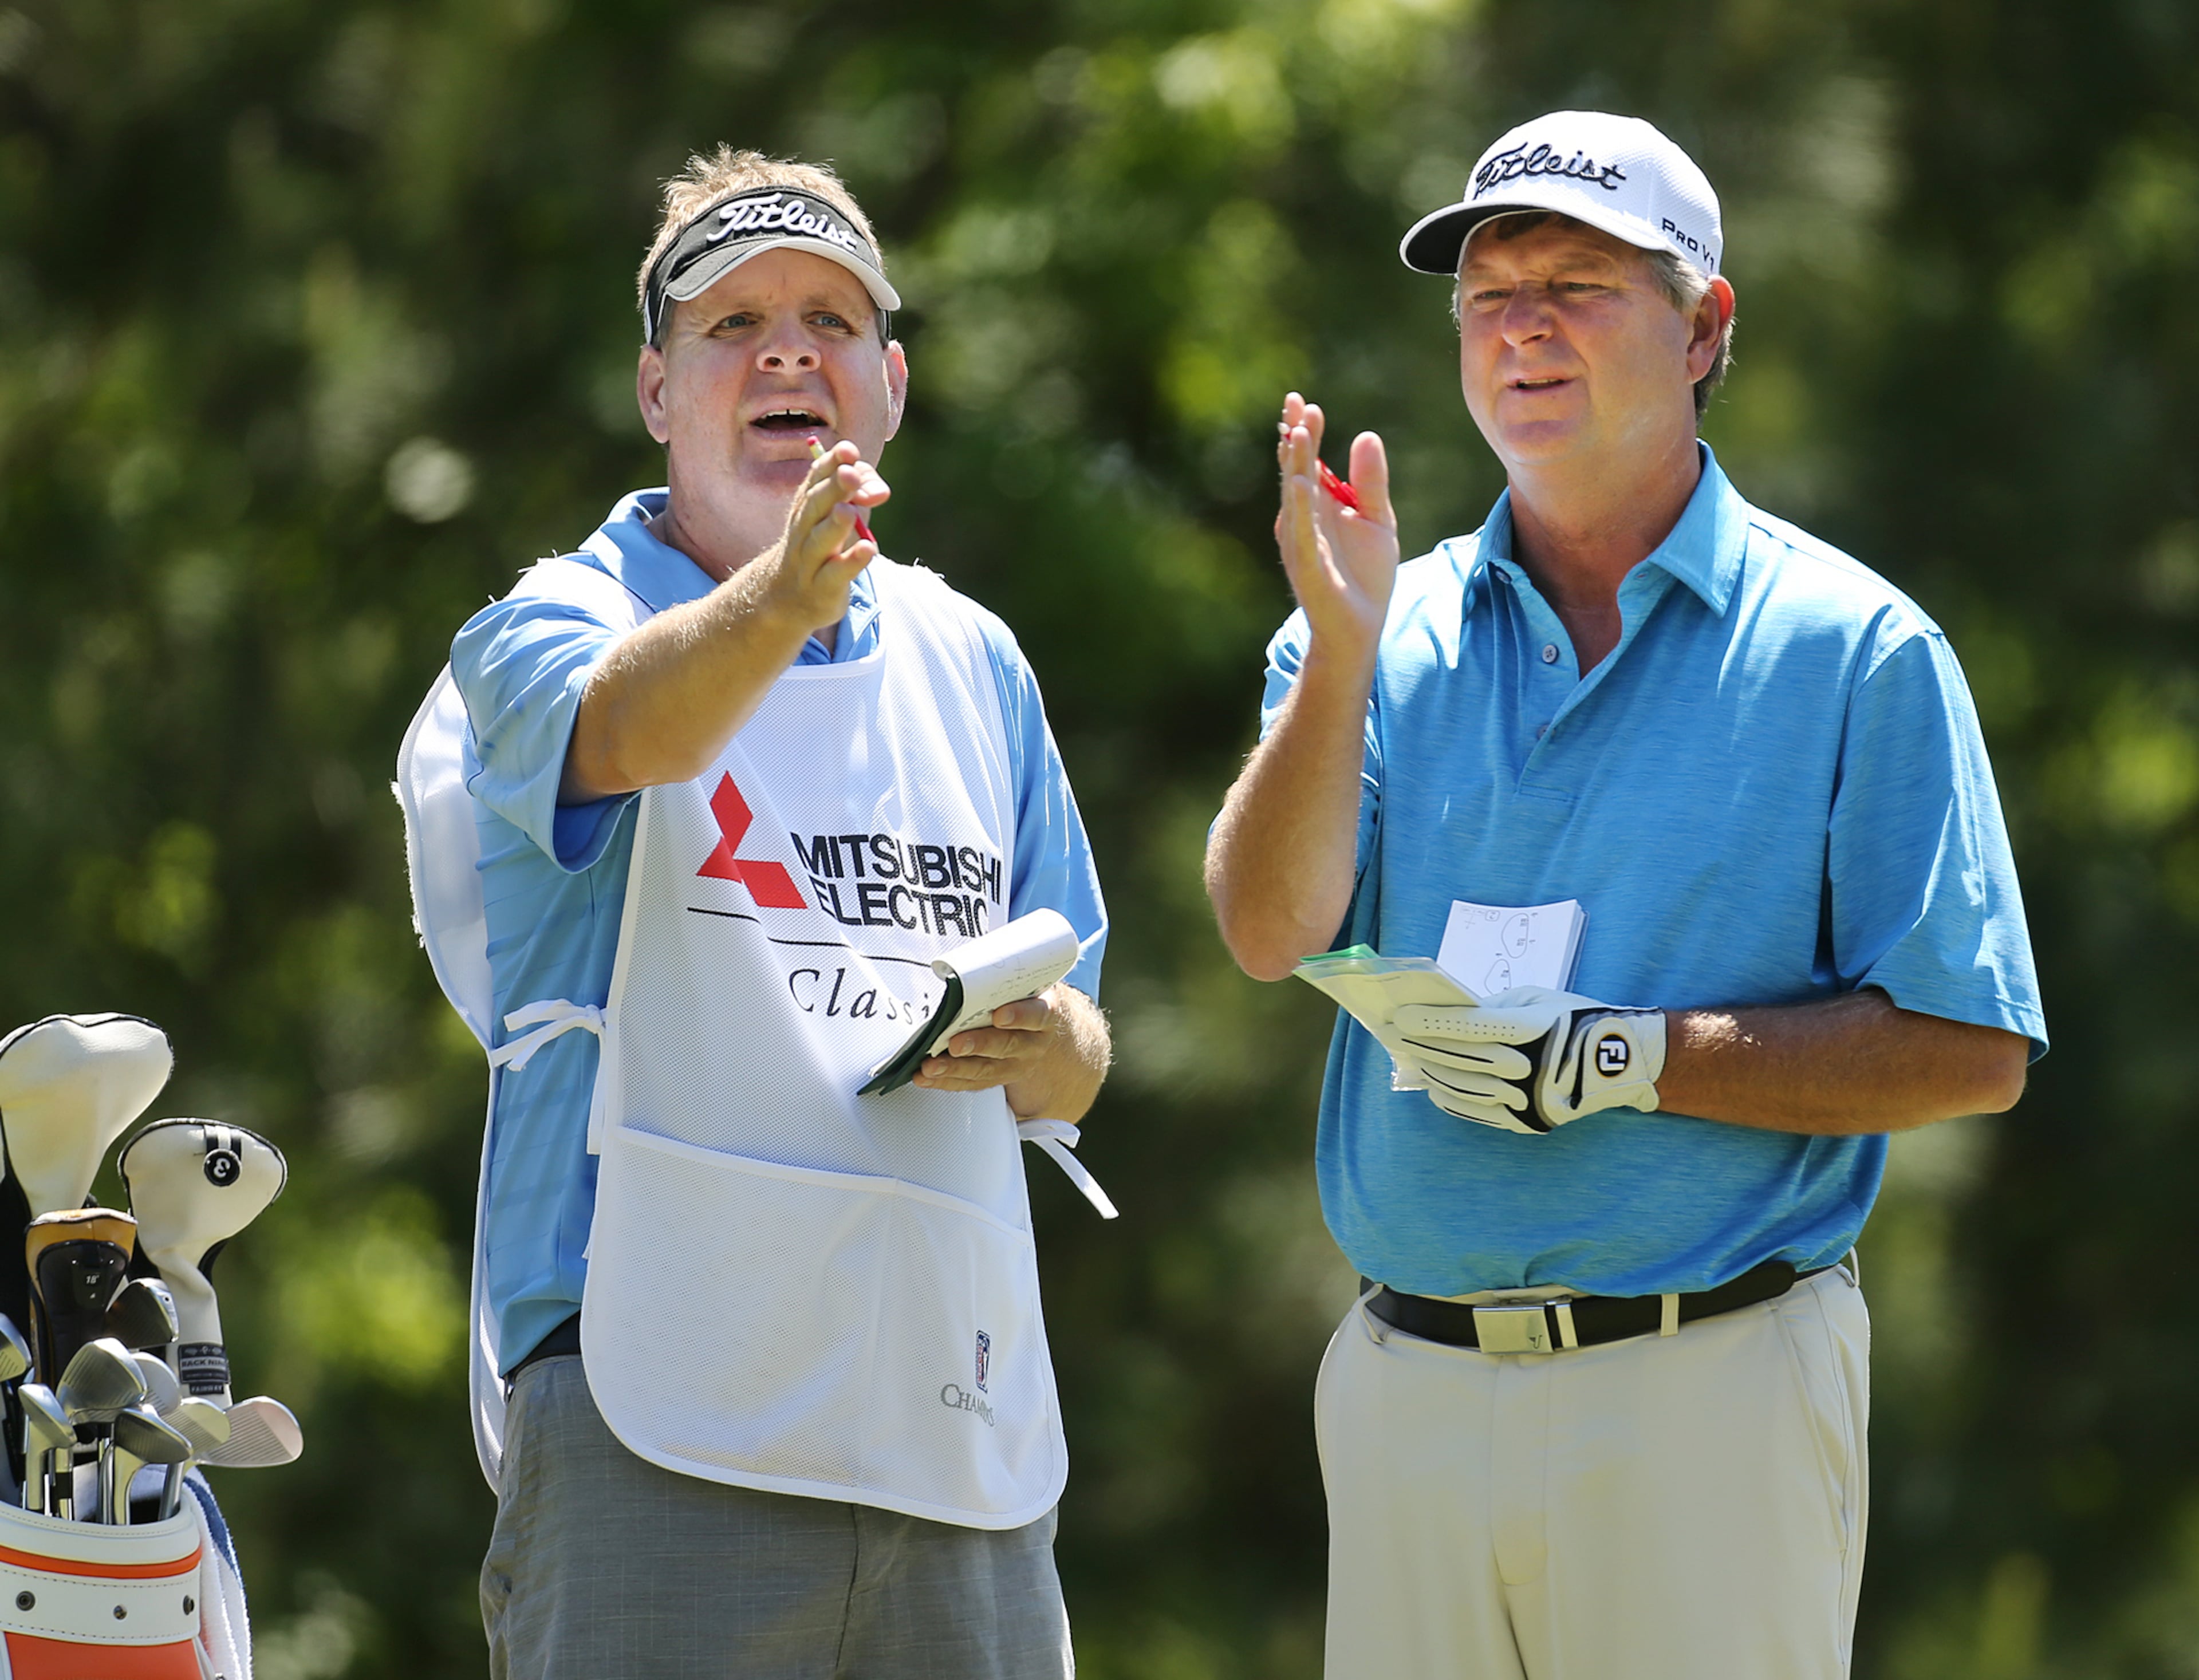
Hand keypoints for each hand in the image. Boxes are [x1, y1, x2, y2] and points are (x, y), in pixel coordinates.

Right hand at [756, 439, 889, 635]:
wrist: (786, 598)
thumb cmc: (820, 547)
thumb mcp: (836, 514)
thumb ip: (861, 491)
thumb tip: (879, 490)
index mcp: (806, 507)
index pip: (815, 480)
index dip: (831, 464)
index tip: (848, 449)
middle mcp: (803, 531)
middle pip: (816, 507)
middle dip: (834, 488)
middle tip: (850, 473)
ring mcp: (810, 561)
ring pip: (820, 541)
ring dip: (834, 525)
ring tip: (848, 510)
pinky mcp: (823, 588)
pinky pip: (836, 574)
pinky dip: (852, 562)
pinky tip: (868, 549)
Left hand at [912, 990, 1064, 1095]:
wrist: (1046, 1031)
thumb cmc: (1029, 1000)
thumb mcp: (1028, 983)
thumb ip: (1005, 976)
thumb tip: (967, 961)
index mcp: (1044, 1013)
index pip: (1037, 1015)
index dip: (1020, 1015)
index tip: (1000, 1015)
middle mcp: (1032, 1043)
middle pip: (1007, 1046)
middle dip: (978, 1045)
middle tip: (955, 1044)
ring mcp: (1015, 1063)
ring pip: (986, 1070)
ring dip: (955, 1069)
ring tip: (931, 1066)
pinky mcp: (997, 1077)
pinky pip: (972, 1083)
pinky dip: (946, 1081)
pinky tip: (926, 1077)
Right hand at [1274, 392, 1397, 661]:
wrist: (1360, 627)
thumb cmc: (1366, 575)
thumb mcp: (1377, 519)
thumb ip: (1370, 481)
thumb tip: (1366, 435)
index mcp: (1319, 505)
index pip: (1308, 460)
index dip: (1306, 432)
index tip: (1307, 403)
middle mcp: (1303, 519)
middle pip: (1295, 469)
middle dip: (1294, 437)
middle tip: (1295, 402)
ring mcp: (1301, 541)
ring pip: (1294, 496)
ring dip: (1295, 464)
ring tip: (1297, 432)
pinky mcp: (1307, 565)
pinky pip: (1301, 532)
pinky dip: (1300, 508)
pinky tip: (1300, 483)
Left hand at [1393, 986, 1666, 1134]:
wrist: (1620, 1062)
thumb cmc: (1573, 1018)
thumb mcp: (1535, 999)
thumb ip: (1492, 1007)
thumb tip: (1448, 1016)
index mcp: (1533, 1029)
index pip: (1471, 1027)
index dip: (1433, 1023)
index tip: (1400, 1017)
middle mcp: (1530, 1067)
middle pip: (1461, 1059)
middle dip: (1421, 1046)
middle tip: (1391, 1035)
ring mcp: (1528, 1099)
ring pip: (1465, 1087)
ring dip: (1432, 1072)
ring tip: (1411, 1059)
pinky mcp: (1527, 1122)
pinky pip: (1478, 1112)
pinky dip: (1452, 1098)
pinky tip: (1436, 1086)